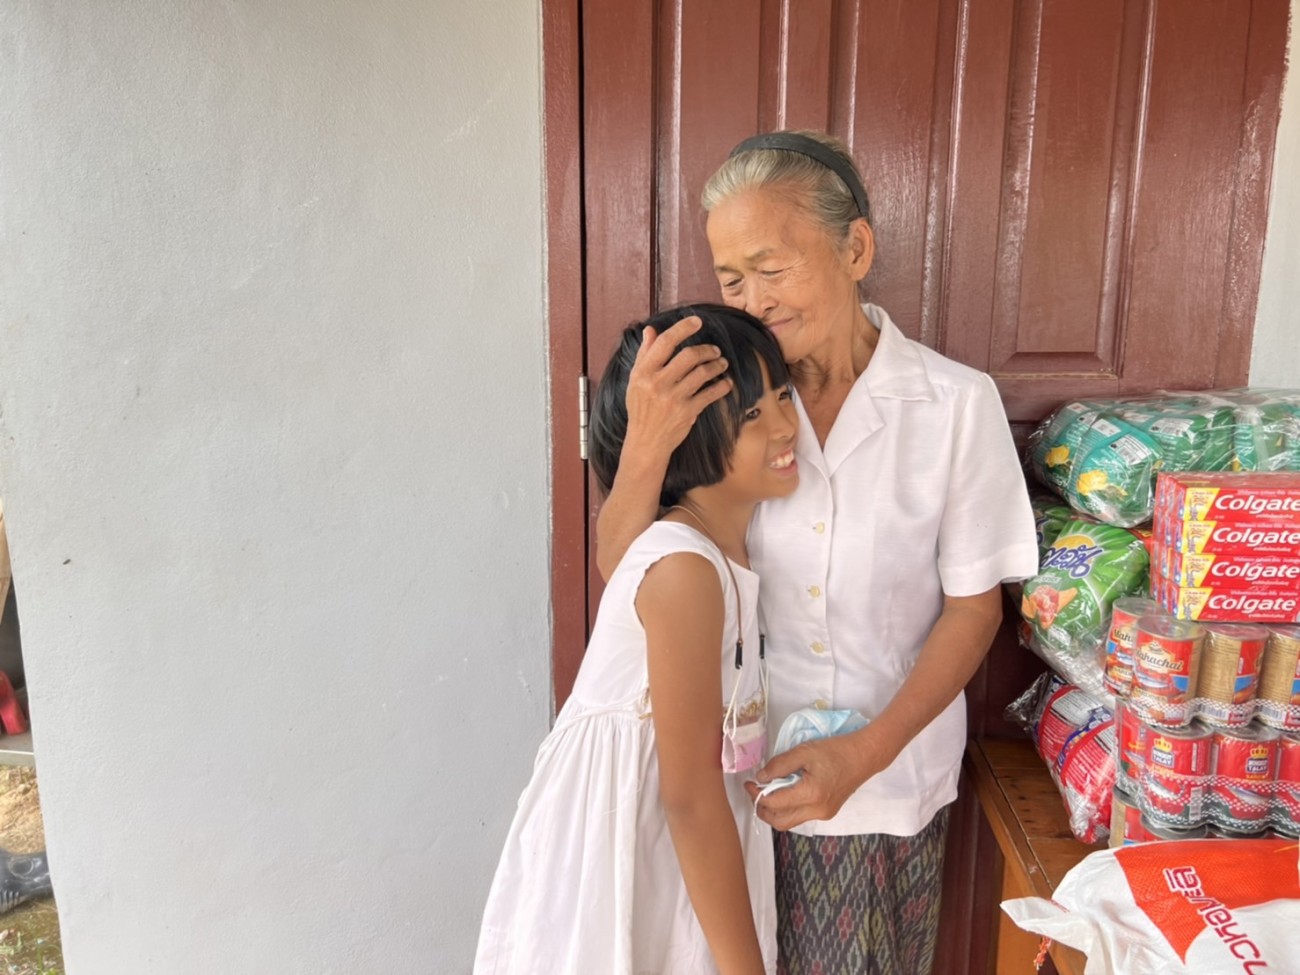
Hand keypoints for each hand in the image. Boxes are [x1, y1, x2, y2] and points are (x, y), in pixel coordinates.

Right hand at [625, 316, 732, 458]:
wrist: (646, 442)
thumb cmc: (641, 408)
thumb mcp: (635, 380)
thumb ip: (644, 354)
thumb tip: (650, 330)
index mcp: (643, 373)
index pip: (665, 343)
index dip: (683, 328)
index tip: (697, 321)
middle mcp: (658, 384)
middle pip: (689, 356)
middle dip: (707, 350)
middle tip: (715, 350)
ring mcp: (674, 399)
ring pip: (702, 373)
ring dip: (717, 366)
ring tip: (722, 364)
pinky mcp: (687, 412)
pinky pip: (711, 394)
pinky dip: (722, 386)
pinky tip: (726, 383)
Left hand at [743, 729, 890, 830]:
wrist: (863, 757)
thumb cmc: (835, 750)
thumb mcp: (804, 751)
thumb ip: (779, 765)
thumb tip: (760, 778)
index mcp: (811, 794)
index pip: (774, 803)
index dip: (756, 794)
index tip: (748, 783)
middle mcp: (817, 810)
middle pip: (780, 822)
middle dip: (762, 810)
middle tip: (753, 793)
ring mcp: (824, 814)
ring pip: (790, 822)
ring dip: (775, 812)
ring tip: (766, 793)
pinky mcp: (828, 813)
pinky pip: (801, 817)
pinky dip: (788, 809)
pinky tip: (785, 794)